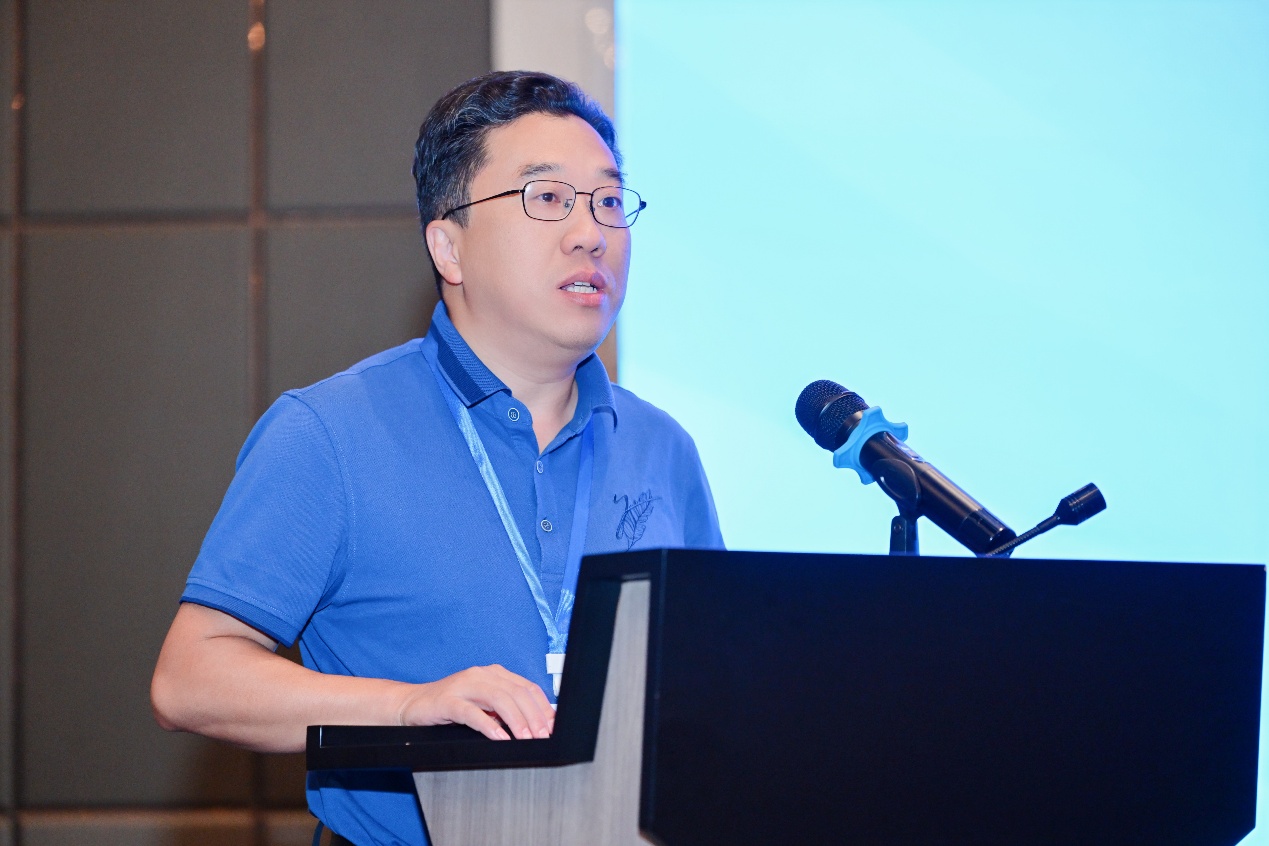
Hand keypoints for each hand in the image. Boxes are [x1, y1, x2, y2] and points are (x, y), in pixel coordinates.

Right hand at [399, 664, 553, 740]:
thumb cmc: (450, 707)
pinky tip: (500, 738)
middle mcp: (481, 675)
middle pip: (517, 693)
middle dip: (534, 716)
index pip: (527, 687)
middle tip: (543, 736)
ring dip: (517, 721)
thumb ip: (505, 709)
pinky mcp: (448, 701)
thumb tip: (536, 725)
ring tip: (527, 738)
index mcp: (493, 674)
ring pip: (499, 699)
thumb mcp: (482, 704)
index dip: (543, 707)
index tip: (553, 726)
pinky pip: (473, 713)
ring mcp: (464, 686)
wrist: (412, 704)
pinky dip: (489, 726)